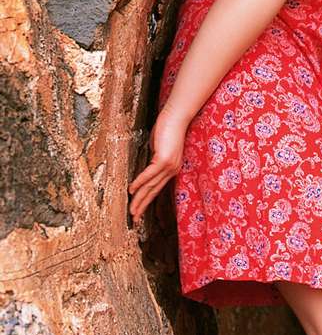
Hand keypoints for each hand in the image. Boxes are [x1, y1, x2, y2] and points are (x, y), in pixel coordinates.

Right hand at [128, 109, 188, 224]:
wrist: (177, 116)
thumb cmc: (167, 129)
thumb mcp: (158, 147)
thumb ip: (153, 159)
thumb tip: (145, 166)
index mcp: (172, 168)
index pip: (157, 188)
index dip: (147, 199)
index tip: (138, 209)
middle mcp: (172, 170)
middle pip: (154, 191)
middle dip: (143, 205)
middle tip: (134, 218)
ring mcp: (169, 165)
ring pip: (151, 185)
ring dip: (140, 199)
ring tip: (131, 210)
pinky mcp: (164, 159)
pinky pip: (149, 174)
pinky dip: (140, 182)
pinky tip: (131, 190)